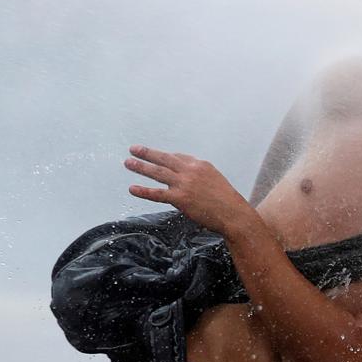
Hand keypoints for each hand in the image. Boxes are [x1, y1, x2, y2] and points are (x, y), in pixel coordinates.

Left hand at [125, 145, 254, 235]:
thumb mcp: (214, 180)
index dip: (165, 157)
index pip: (178, 156)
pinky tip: (132, 188)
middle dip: (148, 153)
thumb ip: (199, 176)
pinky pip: (157, 194)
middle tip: (134, 148)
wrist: (233, 213)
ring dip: (141, 167)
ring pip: (158, 172)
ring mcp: (184, 184)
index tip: (155, 156)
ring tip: (128, 162)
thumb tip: (186, 177)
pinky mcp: (180, 199)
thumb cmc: (225, 200)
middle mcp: (190, 171)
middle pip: (164, 159)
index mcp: (200, 164)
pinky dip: (143, 191)